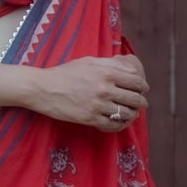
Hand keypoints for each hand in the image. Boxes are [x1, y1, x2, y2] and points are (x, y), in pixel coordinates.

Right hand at [28, 54, 148, 130]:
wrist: (44, 88)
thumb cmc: (65, 73)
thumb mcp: (88, 61)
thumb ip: (110, 64)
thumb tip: (129, 68)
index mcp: (106, 72)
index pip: (135, 81)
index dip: (142, 87)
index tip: (143, 89)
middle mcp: (104, 89)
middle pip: (134, 99)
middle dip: (141, 102)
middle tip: (140, 103)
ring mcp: (98, 105)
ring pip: (126, 114)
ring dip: (132, 114)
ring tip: (132, 114)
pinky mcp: (90, 119)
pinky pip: (113, 125)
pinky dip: (120, 125)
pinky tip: (119, 122)